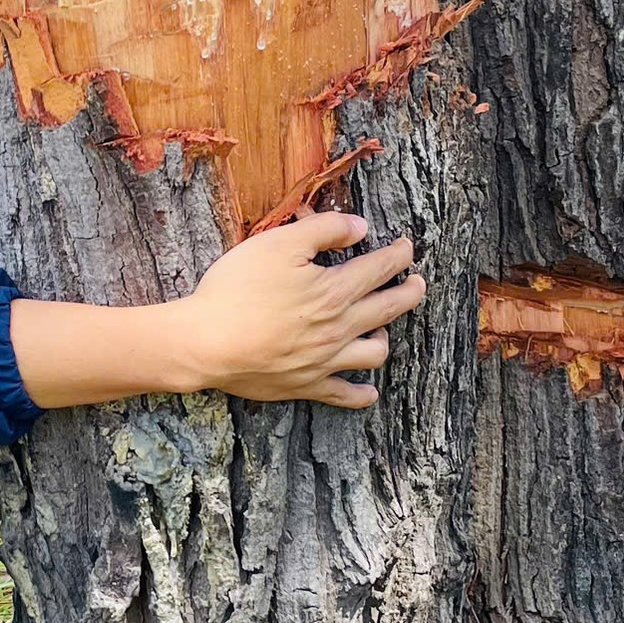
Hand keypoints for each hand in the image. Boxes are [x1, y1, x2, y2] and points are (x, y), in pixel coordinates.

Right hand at [5, 212, 423, 411]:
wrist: (206, 343)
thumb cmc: (237, 288)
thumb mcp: (278, 243)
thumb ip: (324, 230)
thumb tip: (361, 228)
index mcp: (335, 290)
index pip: (379, 268)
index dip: (398, 255)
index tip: (407, 248)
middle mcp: (339, 327)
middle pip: (388, 309)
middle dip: (408, 292)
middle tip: (418, 283)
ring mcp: (325, 361)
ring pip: (374, 353)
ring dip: (385, 337)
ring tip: (383, 329)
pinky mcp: (306, 385)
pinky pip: (344, 394)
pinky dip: (362, 394)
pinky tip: (370, 392)